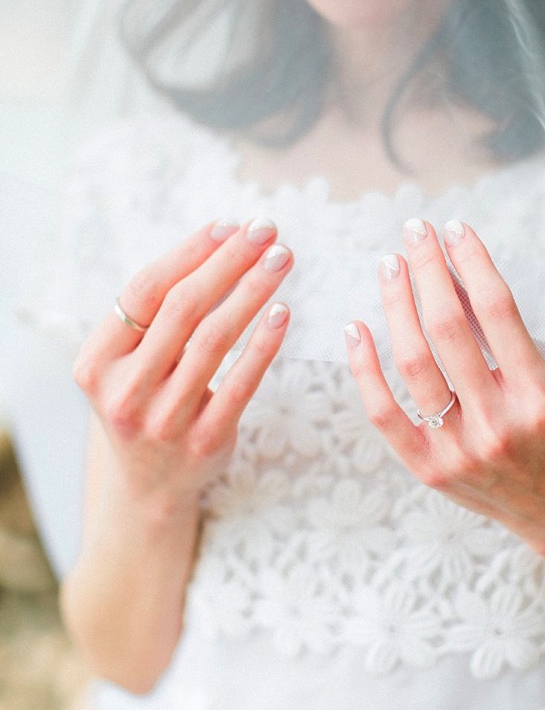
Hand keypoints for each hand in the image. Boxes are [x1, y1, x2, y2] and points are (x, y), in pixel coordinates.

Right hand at [71, 218, 293, 512]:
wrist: (151, 484)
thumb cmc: (148, 399)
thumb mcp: (130, 363)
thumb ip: (157, 315)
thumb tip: (222, 241)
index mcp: (97, 362)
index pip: (144, 291)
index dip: (191, 253)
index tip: (231, 224)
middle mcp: (124, 391)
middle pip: (182, 309)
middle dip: (229, 262)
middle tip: (268, 230)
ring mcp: (164, 418)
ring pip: (214, 340)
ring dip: (253, 292)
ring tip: (282, 260)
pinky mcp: (206, 439)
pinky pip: (243, 382)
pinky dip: (264, 343)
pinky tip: (283, 313)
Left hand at [344, 219, 544, 559]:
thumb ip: (504, 335)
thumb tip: (454, 275)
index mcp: (539, 396)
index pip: (499, 312)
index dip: (472, 262)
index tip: (454, 229)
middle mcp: (498, 423)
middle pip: (449, 330)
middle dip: (428, 271)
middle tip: (414, 233)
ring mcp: (459, 450)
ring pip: (412, 364)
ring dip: (396, 305)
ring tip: (390, 267)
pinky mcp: (428, 470)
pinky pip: (384, 412)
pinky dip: (364, 368)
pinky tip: (356, 328)